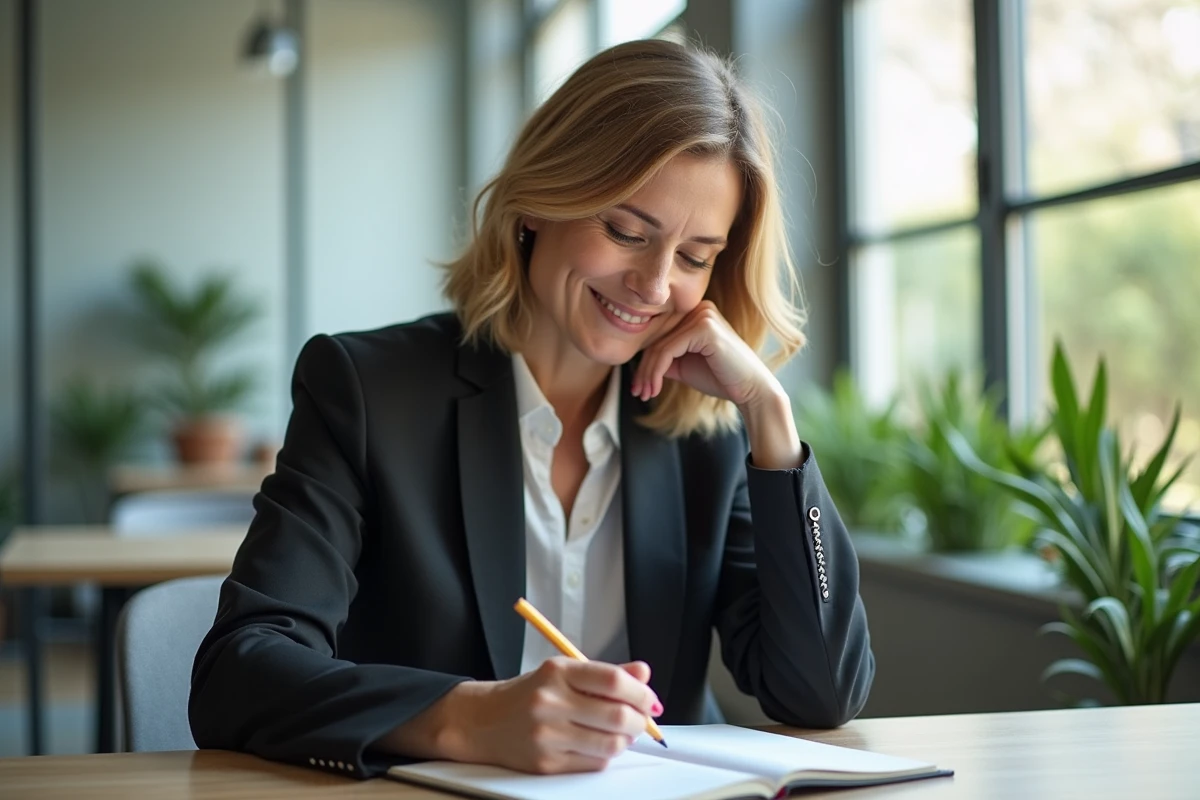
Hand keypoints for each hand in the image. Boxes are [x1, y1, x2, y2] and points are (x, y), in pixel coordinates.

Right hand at [387, 658, 660, 773]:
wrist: (483, 721)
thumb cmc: (529, 694)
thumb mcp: (563, 672)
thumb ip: (605, 673)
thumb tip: (643, 675)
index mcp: (557, 672)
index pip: (613, 680)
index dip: (640, 692)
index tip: (649, 699)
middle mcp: (550, 701)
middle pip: (617, 715)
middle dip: (639, 720)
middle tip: (641, 719)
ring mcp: (547, 735)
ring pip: (610, 744)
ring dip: (625, 740)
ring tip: (620, 733)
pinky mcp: (545, 763)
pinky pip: (594, 763)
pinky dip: (604, 755)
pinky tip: (596, 744)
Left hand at [633, 301, 802, 468]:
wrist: (750, 390)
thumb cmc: (720, 378)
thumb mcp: (684, 365)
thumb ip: (664, 357)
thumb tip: (637, 359)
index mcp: (696, 312)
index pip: (660, 333)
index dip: (645, 360)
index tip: (638, 386)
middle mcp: (700, 308)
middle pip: (657, 338)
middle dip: (643, 369)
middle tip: (637, 392)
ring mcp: (703, 315)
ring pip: (659, 346)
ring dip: (647, 374)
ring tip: (644, 394)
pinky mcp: (704, 328)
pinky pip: (668, 350)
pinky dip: (656, 372)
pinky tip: (655, 388)